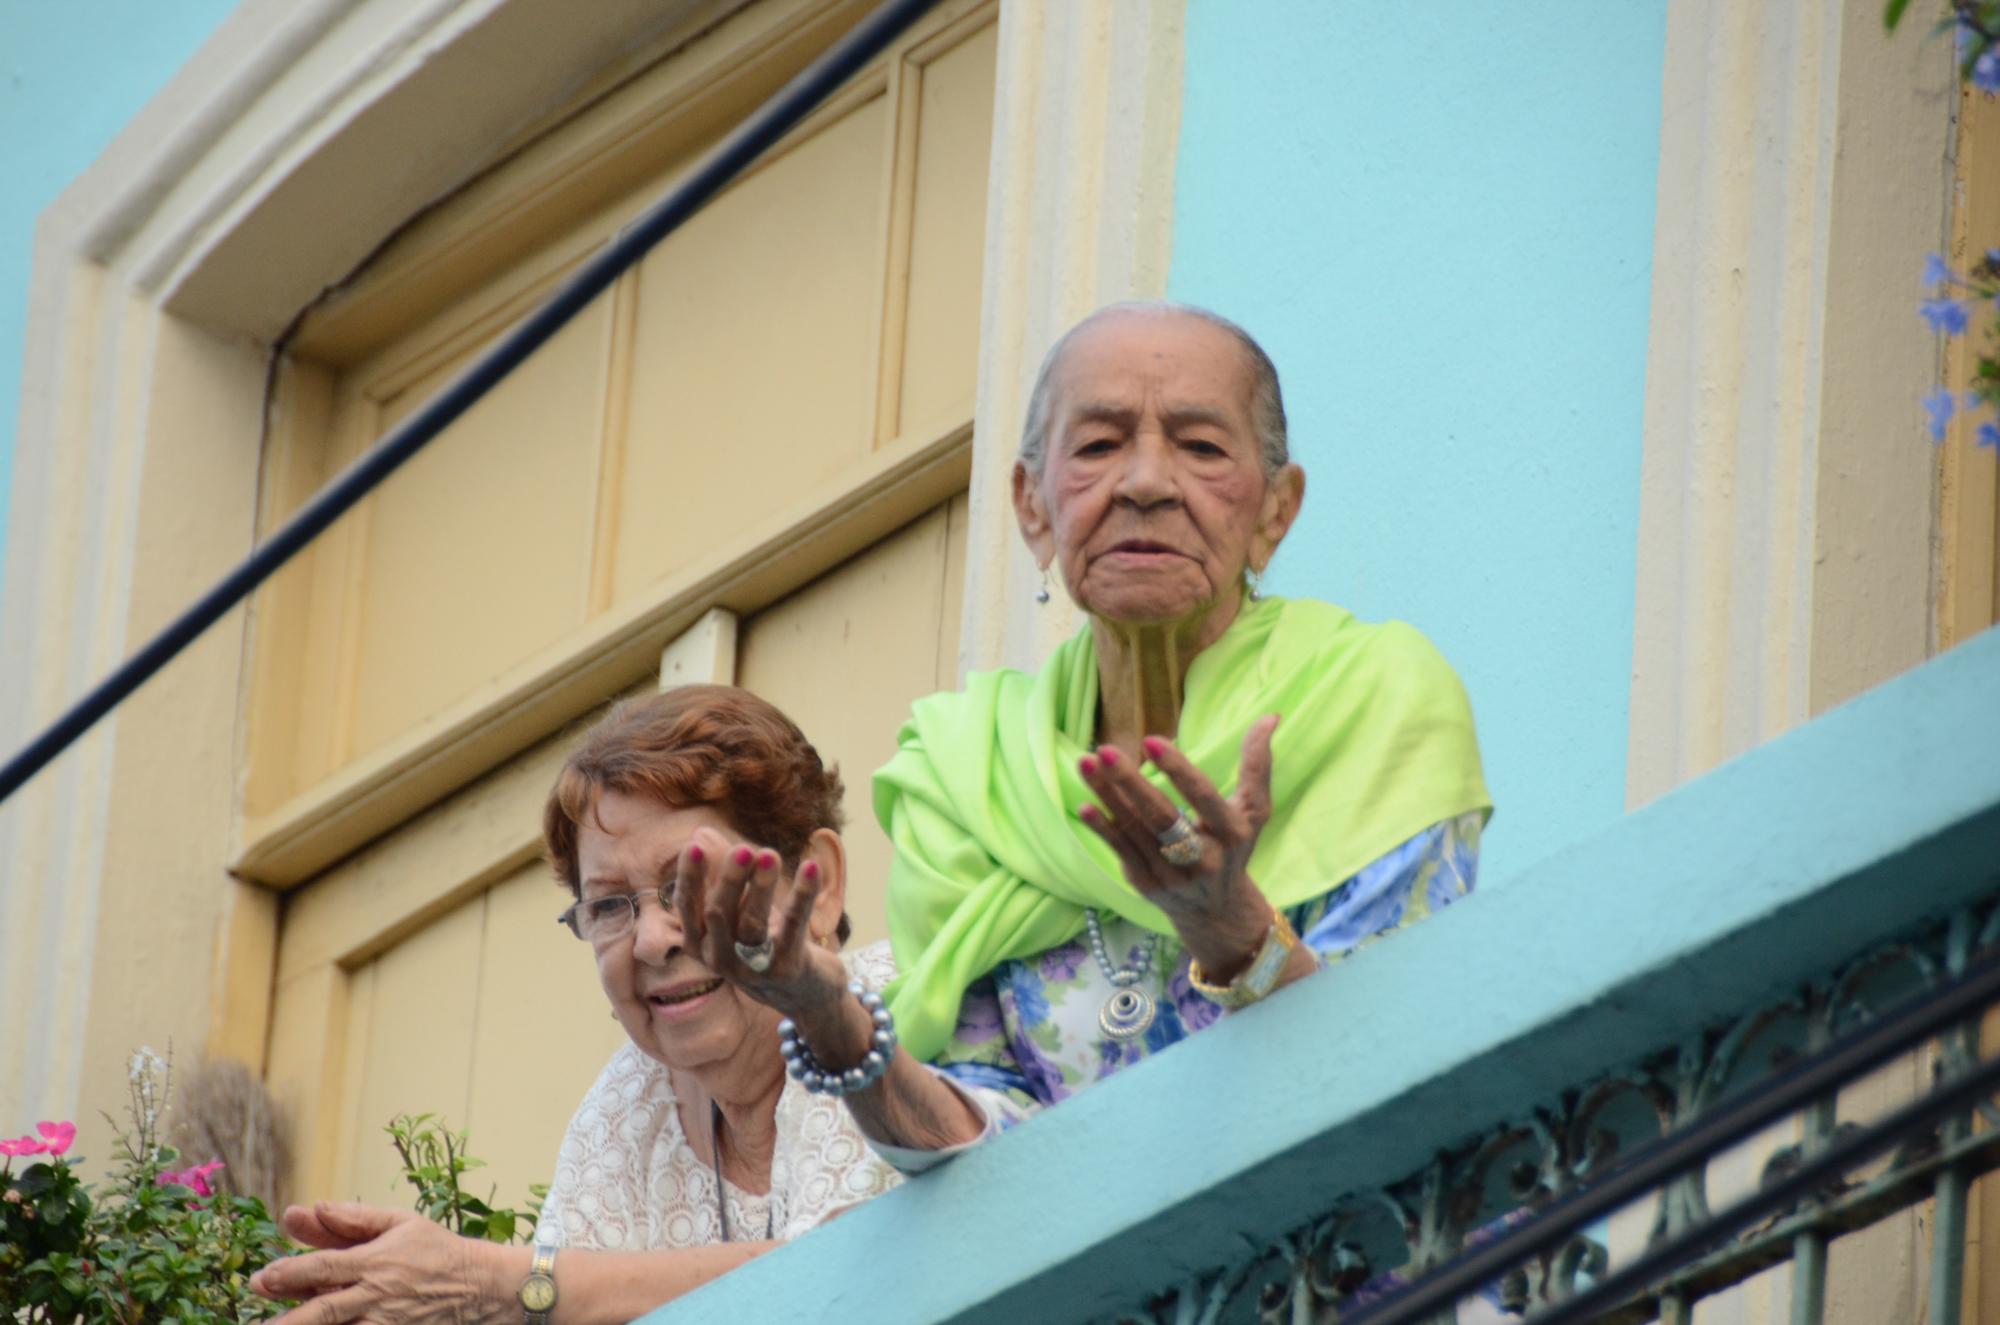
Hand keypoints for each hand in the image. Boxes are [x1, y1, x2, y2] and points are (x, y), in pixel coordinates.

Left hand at [249, 1201, 512, 1323]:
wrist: (481, 1287)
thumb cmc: (436, 1250)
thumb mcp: (400, 1222)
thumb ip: (354, 1218)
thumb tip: (313, 1206)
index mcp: (376, 1261)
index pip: (326, 1266)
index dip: (291, 1272)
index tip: (262, 1277)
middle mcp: (377, 1294)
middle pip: (325, 1310)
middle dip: (289, 1318)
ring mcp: (386, 1322)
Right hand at [673, 829, 848, 1022]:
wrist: (806, 993)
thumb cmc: (766, 943)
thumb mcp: (739, 910)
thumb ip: (721, 873)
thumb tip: (701, 832)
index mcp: (702, 944)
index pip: (688, 908)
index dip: (689, 878)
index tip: (693, 847)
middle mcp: (720, 959)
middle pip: (719, 914)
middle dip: (729, 879)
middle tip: (744, 849)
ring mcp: (753, 967)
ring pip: (752, 923)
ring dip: (761, 886)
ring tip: (770, 854)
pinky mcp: (787, 968)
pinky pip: (793, 926)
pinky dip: (802, 894)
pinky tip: (811, 867)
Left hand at [1077, 715, 1280, 980]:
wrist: (1217, 910)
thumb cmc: (1234, 847)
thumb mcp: (1254, 810)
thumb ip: (1258, 764)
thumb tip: (1271, 716)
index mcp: (1232, 833)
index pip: (1202, 797)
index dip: (1178, 770)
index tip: (1151, 740)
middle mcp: (1202, 858)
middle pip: (1161, 817)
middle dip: (1131, 783)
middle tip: (1105, 751)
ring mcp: (1171, 874)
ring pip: (1135, 831)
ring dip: (1108, 796)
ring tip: (1087, 763)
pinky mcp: (1147, 885)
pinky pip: (1121, 851)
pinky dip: (1103, 828)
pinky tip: (1085, 805)